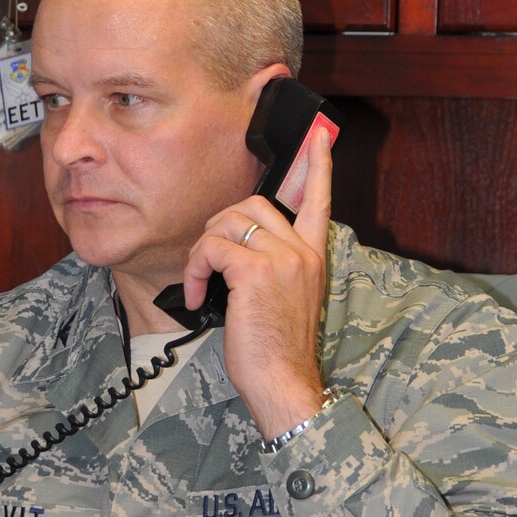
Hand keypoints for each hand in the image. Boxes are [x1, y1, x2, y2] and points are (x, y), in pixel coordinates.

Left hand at [180, 129, 331, 438]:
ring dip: (202, 251)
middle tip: (207, 261)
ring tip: (202, 284)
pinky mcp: (255, 270)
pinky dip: (195, 270)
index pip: (319, 200)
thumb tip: (233, 251)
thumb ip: (270, 268)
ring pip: (226, 224)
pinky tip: (199, 295)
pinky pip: (211, 249)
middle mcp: (302, 251)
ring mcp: (282, 258)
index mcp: (313, 256)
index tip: (321, 134)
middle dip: (217, 226)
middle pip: (251, 205)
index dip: (319, 164)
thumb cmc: (277, 352)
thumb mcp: (282, 300)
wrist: (284, 382)